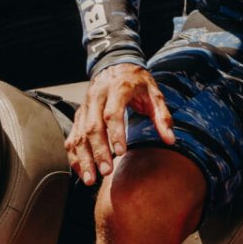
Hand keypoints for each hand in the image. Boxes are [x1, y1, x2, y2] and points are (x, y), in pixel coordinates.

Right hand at [67, 63, 173, 183]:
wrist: (115, 65)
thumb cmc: (137, 82)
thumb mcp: (154, 94)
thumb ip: (162, 117)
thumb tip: (170, 140)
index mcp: (116, 90)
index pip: (111, 114)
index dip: (115, 134)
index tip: (120, 153)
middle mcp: (96, 98)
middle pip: (92, 127)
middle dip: (98, 152)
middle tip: (106, 171)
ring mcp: (85, 107)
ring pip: (79, 135)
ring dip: (83, 158)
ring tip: (90, 179)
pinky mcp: (78, 116)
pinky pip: (72, 137)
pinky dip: (75, 156)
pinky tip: (81, 171)